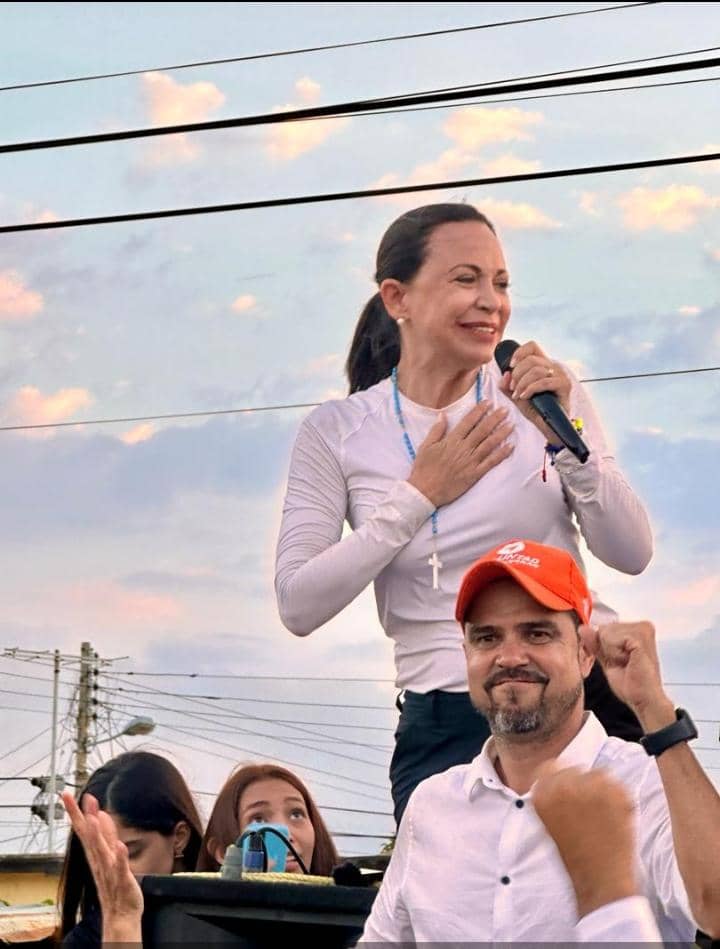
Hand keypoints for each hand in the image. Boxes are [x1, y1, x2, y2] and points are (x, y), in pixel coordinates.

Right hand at [62, 791, 142, 940]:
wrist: (121, 914)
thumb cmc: (114, 884)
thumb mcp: (109, 854)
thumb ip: (106, 834)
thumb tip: (98, 813)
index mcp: (96, 854)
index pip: (83, 830)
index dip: (75, 812)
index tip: (65, 794)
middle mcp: (99, 861)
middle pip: (89, 837)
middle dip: (83, 817)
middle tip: (77, 798)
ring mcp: (110, 871)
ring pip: (102, 851)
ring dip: (97, 835)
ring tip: (93, 817)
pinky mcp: (123, 881)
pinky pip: (121, 868)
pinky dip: (120, 858)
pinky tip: (120, 845)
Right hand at [407, 402, 513, 507]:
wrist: (425, 491)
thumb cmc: (423, 468)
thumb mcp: (425, 446)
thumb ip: (436, 430)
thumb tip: (443, 415)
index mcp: (451, 440)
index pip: (468, 422)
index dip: (479, 411)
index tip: (488, 402)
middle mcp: (463, 448)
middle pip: (482, 430)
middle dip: (495, 419)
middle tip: (506, 410)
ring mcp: (470, 461)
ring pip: (489, 444)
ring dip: (501, 433)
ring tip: (511, 424)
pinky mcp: (475, 474)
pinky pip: (491, 462)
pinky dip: (501, 454)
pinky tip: (510, 446)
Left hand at [498, 340, 571, 443]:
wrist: (550, 428)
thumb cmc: (536, 411)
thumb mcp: (517, 397)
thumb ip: (507, 386)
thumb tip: (504, 374)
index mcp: (543, 365)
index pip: (532, 347)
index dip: (519, 352)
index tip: (511, 365)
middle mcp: (554, 367)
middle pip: (531, 360)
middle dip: (517, 374)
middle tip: (513, 388)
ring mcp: (561, 376)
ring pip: (536, 370)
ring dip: (522, 383)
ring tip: (518, 395)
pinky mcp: (564, 386)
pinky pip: (544, 382)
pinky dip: (530, 389)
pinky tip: (524, 397)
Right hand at [533, 764, 636, 917]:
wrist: (600, 881)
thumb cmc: (575, 857)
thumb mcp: (549, 822)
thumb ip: (552, 796)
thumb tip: (564, 777)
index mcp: (543, 794)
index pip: (549, 767)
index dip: (561, 778)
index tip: (570, 789)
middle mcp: (564, 786)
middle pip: (575, 768)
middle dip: (583, 784)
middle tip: (590, 810)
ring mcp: (591, 788)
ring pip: (598, 774)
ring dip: (602, 789)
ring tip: (603, 816)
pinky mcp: (616, 793)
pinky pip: (618, 786)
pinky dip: (620, 798)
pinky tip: (615, 818)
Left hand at [580, 622, 674, 728]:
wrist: (644, 699)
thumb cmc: (632, 684)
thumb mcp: (608, 660)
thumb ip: (596, 643)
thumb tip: (583, 629)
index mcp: (638, 630)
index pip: (605, 627)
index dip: (605, 647)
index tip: (621, 661)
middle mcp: (643, 626)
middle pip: (603, 628)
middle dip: (607, 649)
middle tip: (625, 664)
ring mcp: (642, 630)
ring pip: (604, 632)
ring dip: (611, 652)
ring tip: (628, 663)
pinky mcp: (639, 637)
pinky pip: (609, 638)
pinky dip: (613, 654)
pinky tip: (628, 662)